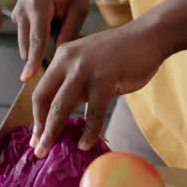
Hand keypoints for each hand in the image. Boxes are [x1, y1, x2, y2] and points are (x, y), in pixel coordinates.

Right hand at [12, 0, 91, 81]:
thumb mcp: (80, 3)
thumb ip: (71, 28)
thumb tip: (61, 53)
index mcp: (39, 4)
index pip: (36, 38)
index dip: (33, 59)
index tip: (28, 77)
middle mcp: (22, 9)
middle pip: (27, 44)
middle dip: (41, 54)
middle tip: (63, 47)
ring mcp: (16, 11)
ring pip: (26, 42)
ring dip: (41, 43)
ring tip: (61, 23)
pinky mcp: (16, 15)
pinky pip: (26, 35)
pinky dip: (38, 36)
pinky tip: (53, 20)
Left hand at [30, 18, 170, 156]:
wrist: (149, 36)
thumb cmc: (122, 53)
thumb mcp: (89, 62)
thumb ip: (76, 82)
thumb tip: (65, 114)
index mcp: (63, 57)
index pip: (41, 90)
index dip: (37, 116)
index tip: (37, 136)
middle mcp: (68, 61)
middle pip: (44, 99)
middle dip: (40, 127)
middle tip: (39, 149)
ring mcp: (85, 69)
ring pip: (61, 107)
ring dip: (53, 132)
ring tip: (50, 150)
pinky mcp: (104, 79)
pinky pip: (93, 112)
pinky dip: (89, 131)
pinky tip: (86, 144)